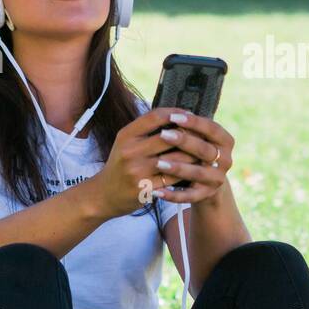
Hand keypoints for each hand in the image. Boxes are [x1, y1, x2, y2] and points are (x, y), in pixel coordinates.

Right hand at [90, 106, 204, 217]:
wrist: (104, 194)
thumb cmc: (122, 164)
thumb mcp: (127, 142)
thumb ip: (147, 129)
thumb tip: (178, 114)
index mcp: (126, 135)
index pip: (155, 116)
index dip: (176, 113)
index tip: (189, 114)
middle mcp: (130, 151)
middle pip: (168, 137)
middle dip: (189, 136)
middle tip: (204, 135)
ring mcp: (136, 170)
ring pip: (174, 159)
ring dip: (192, 156)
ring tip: (204, 152)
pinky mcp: (144, 188)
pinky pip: (172, 178)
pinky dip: (185, 174)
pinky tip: (195, 170)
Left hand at [148, 109, 233, 204]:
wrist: (204, 181)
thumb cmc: (195, 151)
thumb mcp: (197, 137)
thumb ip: (188, 128)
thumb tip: (168, 113)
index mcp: (225, 141)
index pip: (212, 128)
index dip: (194, 122)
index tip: (173, 115)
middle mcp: (226, 160)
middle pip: (204, 150)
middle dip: (183, 142)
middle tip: (163, 134)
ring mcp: (217, 179)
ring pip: (197, 173)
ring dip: (177, 168)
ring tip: (157, 163)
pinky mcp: (206, 195)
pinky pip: (189, 196)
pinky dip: (172, 195)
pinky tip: (156, 192)